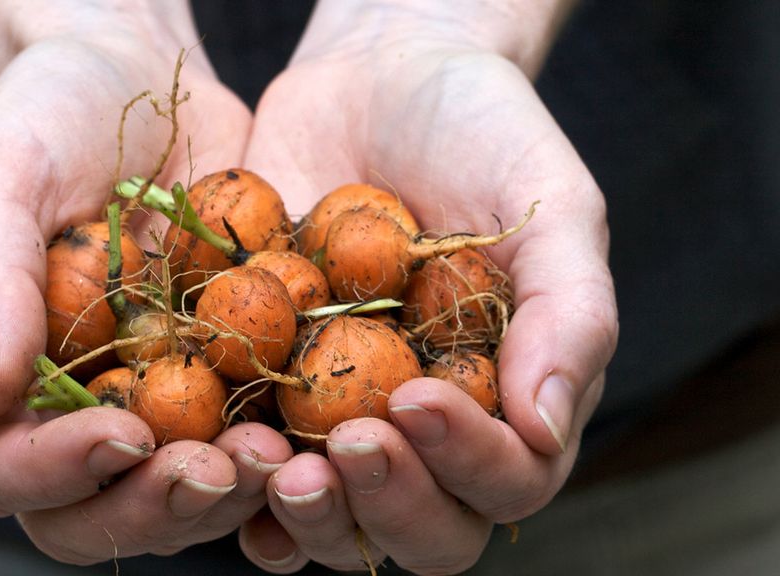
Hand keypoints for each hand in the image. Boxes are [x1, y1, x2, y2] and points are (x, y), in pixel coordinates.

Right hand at [0, 2, 292, 562]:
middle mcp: (54, 406)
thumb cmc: (44, 117)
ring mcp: (136, 398)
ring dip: (224, 493)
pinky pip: (235, 444)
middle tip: (221, 468)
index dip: (56, 471)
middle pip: (86, 513)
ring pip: (168, 499)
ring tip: (277, 452)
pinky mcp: (208, 379)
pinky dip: (274, 454)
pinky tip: (313, 433)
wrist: (134, 78)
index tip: (127, 431)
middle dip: (153, 504)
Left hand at [241, 1, 616, 572]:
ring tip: (269, 460)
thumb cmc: (484, 137)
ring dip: (304, 514)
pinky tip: (208, 453)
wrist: (381, 80)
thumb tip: (544, 431)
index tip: (416, 399)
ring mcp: (345, 416)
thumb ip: (571, 314)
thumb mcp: (551, 207)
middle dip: (385, 502)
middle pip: (424, 529)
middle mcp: (429, 430)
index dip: (467, 463)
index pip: (507, 479)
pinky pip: (251, 467)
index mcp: (510, 400)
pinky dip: (232, 479)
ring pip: (334, 520)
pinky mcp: (270, 390)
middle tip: (346, 445)